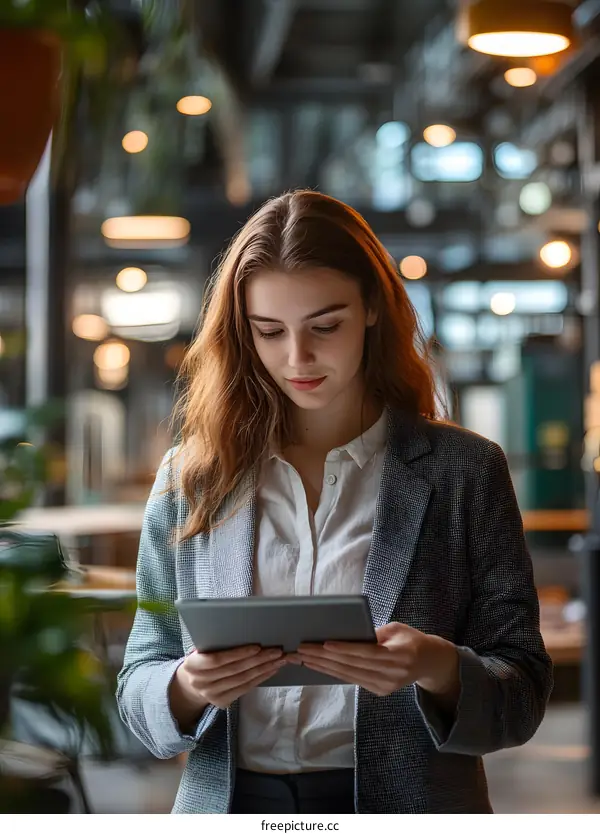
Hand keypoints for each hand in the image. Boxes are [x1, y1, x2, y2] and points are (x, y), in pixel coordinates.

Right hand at [170, 645, 284, 722]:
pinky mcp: (222, 702)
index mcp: (192, 665)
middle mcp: (200, 682)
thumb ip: (214, 641)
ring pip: (242, 680)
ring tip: (279, 659)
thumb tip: (239, 626)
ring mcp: (211, 695)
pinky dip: (260, 678)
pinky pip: (245, 689)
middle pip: (234, 670)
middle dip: (258, 660)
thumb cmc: (200, 658)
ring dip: (263, 669)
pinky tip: (271, 670)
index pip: (217, 660)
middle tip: (276, 651)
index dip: (238, 653)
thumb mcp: (200, 649)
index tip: (257, 646)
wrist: (190, 684)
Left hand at [293, 622, 459, 699]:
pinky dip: (334, 672)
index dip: (344, 649)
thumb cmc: (411, 639)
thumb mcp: (397, 629)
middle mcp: (393, 674)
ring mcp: (386, 686)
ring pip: (349, 675)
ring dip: (324, 667)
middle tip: (303, 649)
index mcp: (399, 655)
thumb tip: (347, 633)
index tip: (323, 644)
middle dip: (325, 657)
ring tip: (304, 657)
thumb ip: (374, 633)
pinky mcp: (380, 691)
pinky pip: (353, 680)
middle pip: (352, 666)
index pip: (366, 653)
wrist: (430, 662)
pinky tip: (319, 666)